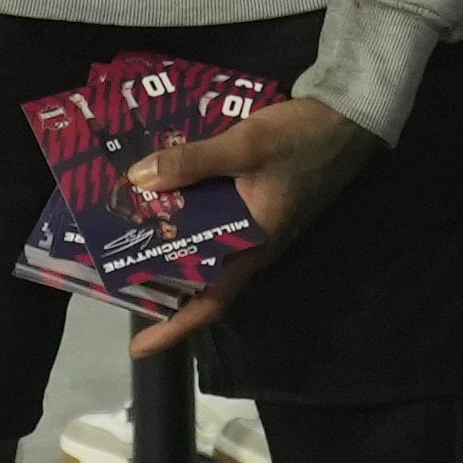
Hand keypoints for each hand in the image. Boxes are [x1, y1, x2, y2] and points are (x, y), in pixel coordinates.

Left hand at [124, 97, 376, 357]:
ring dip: (170, 243)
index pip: (210, 303)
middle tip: (113, 273)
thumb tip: (137, 179)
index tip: (136, 347)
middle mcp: (251, 244)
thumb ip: (193, 162)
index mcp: (252, 246)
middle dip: (159, 281)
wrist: (348, 115)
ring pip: (204, 247)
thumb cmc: (302, 140)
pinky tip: (163, 193)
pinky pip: (212, 218)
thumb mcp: (245, 147)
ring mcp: (254, 222)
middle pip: (199, 277)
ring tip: (127, 234)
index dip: (173, 328)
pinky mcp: (255, 200)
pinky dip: (186, 213)